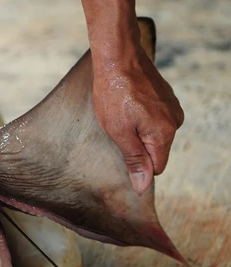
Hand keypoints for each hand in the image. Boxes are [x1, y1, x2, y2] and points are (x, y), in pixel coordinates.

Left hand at [92, 48, 184, 193]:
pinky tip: (128, 104)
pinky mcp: (166, 98)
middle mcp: (175, 121)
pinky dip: (140, 116)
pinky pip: (153, 118)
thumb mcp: (119, 132)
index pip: (156, 167)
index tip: (122, 148)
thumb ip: (134, 159)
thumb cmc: (115, 94)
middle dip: (136, 145)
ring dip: (136, 130)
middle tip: (119, 126)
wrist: (119, 57)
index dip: (138, 164)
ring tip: (122, 113)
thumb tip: (143, 186)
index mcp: (164, 133)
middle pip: (155, 150)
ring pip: (153, 134)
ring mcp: (172, 107)